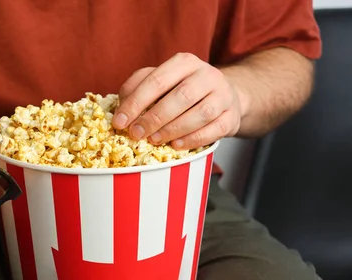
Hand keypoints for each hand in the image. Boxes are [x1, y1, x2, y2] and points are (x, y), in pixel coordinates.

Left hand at [112, 53, 242, 149]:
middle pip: (180, 97)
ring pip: (200, 114)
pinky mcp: (231, 116)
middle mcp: (207, 75)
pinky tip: (176, 145)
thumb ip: (137, 87)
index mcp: (184, 62)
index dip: (135, 103)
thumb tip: (121, 106)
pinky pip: (214, 130)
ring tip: (154, 140)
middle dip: (154, 118)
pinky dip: (193, 139)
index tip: (119, 122)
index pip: (156, 80)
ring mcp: (223, 95)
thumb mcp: (160, 81)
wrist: (223, 96)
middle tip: (136, 134)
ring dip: (173, 130)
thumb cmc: (182, 90)